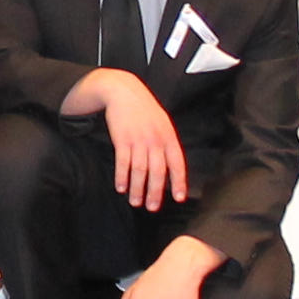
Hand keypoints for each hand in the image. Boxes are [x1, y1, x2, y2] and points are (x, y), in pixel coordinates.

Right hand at [90, 69, 191, 210]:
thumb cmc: (143, 109)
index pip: (177, 163)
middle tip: (152, 207)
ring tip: (135, 202)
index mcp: (168, 136)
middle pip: (157, 171)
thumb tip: (170, 165)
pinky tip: (120, 187)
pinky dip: (122, 177)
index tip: (178, 198)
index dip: (178, 182)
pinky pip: (123, 163)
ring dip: (137, 189)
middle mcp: (155, 139)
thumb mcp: (162, 122)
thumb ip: (166, 142)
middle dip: (155, 192)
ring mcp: (138, 140)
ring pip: (139, 170)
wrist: (123, 91)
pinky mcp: (122, 139)